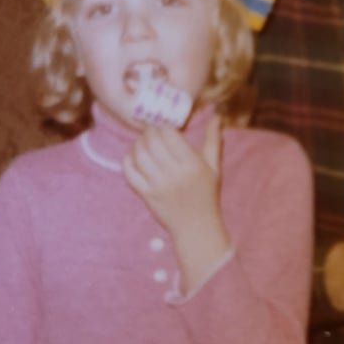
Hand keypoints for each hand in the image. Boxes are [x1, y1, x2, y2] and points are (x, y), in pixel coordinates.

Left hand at [122, 116, 230, 291]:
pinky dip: (127, 161)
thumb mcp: (214, 167)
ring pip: (139, 154)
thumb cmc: (207, 194)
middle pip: (152, 142)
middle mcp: (173, 173)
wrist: (196, 227)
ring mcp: (157, 185)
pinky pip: (129, 173)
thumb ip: (213, 140)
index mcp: (191, 164)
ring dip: (138, 143)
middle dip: (149, 131)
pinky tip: (133, 155)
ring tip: (143, 140)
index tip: (164, 124)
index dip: (164, 125)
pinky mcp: (146, 195)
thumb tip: (216, 116)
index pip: (169, 134)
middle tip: (151, 129)